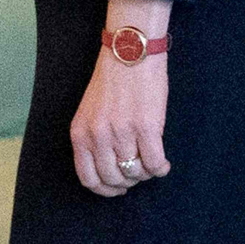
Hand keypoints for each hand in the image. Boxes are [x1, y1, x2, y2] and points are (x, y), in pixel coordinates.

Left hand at [70, 2, 172, 198]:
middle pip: (114, 179)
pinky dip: (161, 168)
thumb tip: (109, 169)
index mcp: (80, 133)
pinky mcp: (146, 127)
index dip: (105, 190)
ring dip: (146, 173)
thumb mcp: (89, 113)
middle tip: (138, 172)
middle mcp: (98, 136)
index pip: (88, 178)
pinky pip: (154, 163)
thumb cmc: (112, 83)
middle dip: (129, 181)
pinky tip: (164, 162)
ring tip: (151, 163)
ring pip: (135, 173)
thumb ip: (93, 139)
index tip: (118, 188)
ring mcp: (121, 132)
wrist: (129, 53)